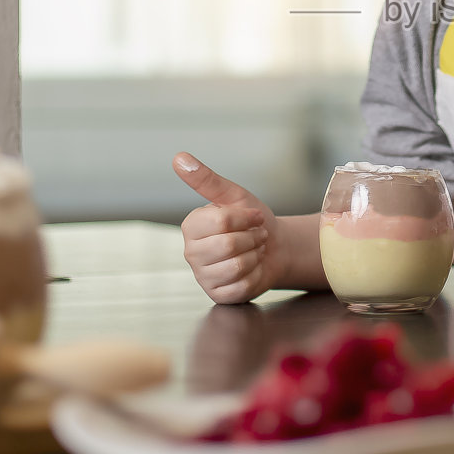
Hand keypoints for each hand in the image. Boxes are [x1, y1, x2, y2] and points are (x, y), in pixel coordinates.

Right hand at [174, 153, 280, 303]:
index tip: (254, 217)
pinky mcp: (218, 295)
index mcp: (191, 226)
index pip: (221, 221)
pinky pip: (241, 286)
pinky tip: (253, 268)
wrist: (275, 248)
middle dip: (252, 238)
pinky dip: (256, 275)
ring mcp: (203, 276)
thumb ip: (206, 179)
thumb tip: (179, 157)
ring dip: (255, 255)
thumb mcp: (233, 195)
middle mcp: (191, 252)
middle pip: (228, 245)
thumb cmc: (252, 220)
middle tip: (255, 235)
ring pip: (236, 266)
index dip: (246, 218)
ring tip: (254, 249)